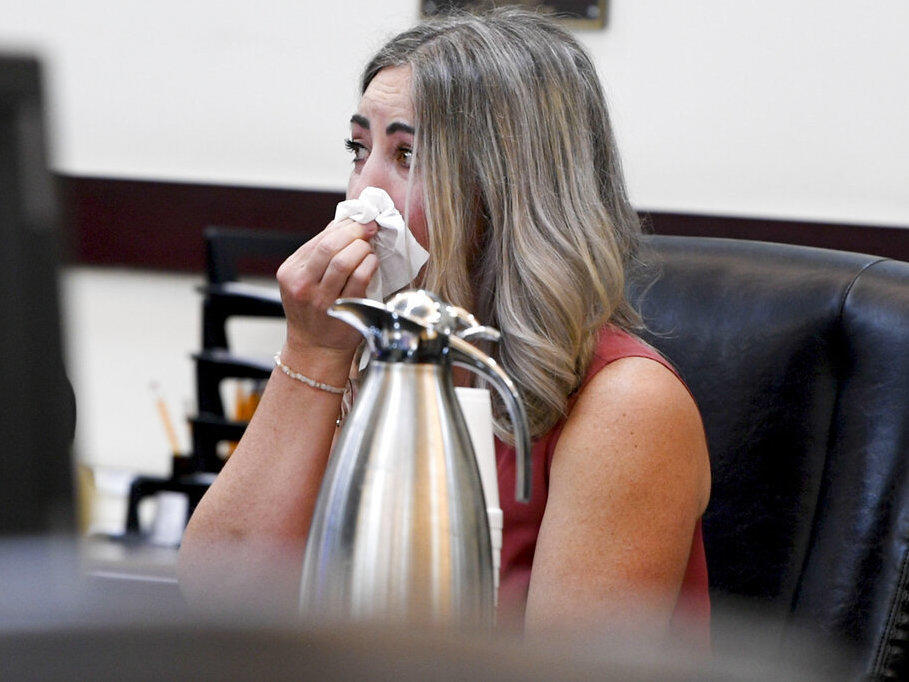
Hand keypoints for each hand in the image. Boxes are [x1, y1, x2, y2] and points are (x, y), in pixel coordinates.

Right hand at [277, 218, 379, 360]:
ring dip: (362, 248)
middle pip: (329, 246)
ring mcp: (321, 299)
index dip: (344, 225)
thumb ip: (320, 252)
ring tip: (369, 249)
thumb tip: (343, 222)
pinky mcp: (342, 309)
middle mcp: (302, 285)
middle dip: (355, 232)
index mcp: (290, 272)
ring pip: (344, 260)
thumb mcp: (306, 279)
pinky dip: (369, 264)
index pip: (319, 239)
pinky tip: (372, 263)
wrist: (316, 348)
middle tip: (369, 229)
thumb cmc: (315, 310)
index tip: (361, 220)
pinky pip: (359, 278)